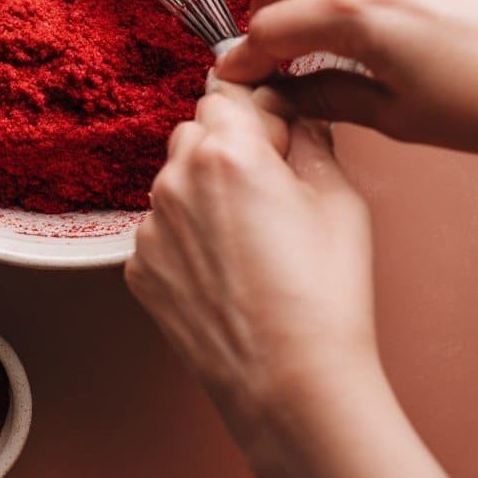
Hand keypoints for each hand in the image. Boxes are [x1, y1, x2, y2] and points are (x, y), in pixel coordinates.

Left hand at [125, 84, 374, 456]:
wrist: (289, 383)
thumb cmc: (325, 295)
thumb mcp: (340, 199)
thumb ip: (309, 140)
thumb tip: (293, 118)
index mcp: (227, 150)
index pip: (228, 93)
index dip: (257, 113)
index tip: (276, 135)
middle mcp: (176, 177)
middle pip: (196, 132)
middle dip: (226, 149)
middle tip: (267, 192)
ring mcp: (150, 225)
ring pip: (175, 181)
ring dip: (203, 192)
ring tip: (248, 243)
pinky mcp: (138, 266)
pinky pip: (161, 230)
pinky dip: (186, 239)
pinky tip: (225, 273)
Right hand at [218, 0, 477, 152]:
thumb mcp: (397, 115)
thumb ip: (324, 96)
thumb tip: (282, 95)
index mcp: (354, 13)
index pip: (266, 30)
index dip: (247, 60)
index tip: (239, 75)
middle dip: (265, 19)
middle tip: (278, 55)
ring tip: (317, 28)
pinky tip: (364, 2)